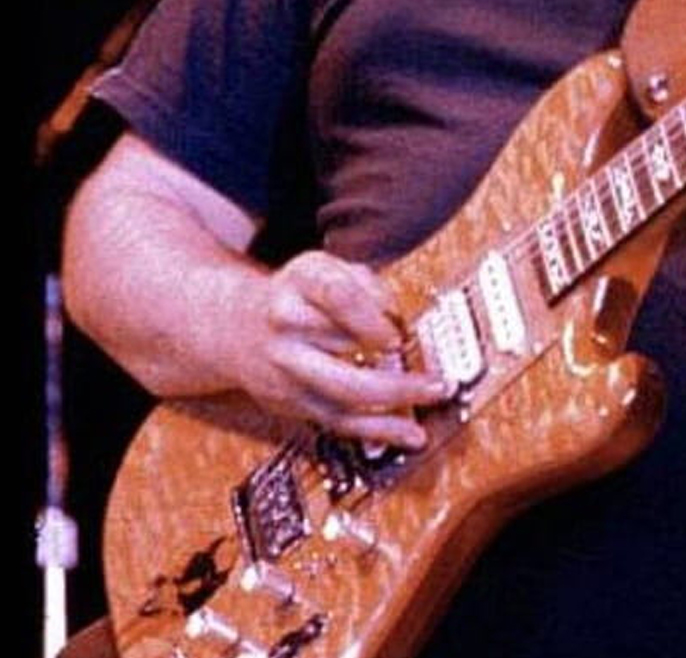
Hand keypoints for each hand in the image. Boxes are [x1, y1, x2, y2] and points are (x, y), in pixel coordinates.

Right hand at [225, 250, 451, 448]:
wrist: (233, 326)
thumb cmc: (297, 294)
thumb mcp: (327, 267)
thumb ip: (367, 284)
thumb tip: (398, 319)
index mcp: (301, 282)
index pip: (337, 296)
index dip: (370, 318)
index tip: (396, 336)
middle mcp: (287, 325)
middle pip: (340, 356)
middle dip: (392, 373)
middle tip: (435, 381)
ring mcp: (286, 368)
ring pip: (341, 397)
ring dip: (392, 408)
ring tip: (430, 404)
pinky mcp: (291, 402)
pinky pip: (337, 421)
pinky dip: (376, 431)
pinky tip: (407, 434)